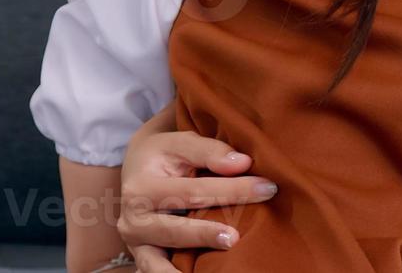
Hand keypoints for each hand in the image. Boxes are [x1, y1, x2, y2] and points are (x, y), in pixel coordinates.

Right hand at [117, 129, 277, 272]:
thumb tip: (243, 163)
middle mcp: (134, 218)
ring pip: (157, 261)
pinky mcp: (142, 256)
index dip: (233, 190)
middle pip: (176, 229)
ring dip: (180, 270)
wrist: (137, 170)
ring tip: (209, 271)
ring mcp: (136, 242)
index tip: (268, 188)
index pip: (194, 191)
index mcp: (142, 187)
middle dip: (207, 234)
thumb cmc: (166, 155)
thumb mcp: (182, 143)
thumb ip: (211, 151)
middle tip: (236, 238)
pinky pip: (154, 271)